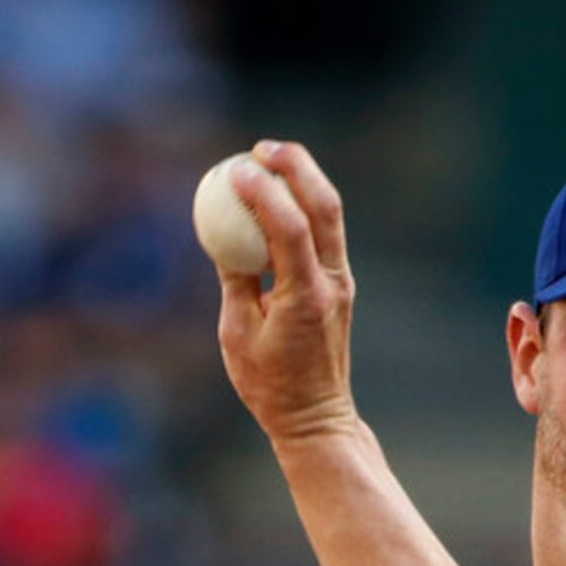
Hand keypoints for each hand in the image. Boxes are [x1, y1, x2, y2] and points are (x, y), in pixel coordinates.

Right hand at [215, 141, 362, 448]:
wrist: (316, 417)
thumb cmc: (269, 385)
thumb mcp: (237, 332)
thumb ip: (234, 278)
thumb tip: (224, 232)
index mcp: (306, 298)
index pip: (289, 228)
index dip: (262, 192)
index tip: (234, 170)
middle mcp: (332, 284)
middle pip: (324, 207)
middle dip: (296, 167)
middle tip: (261, 148)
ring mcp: (341, 283)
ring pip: (330, 214)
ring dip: (303, 179)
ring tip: (269, 157)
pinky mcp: (339, 284)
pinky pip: (324, 231)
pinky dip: (302, 204)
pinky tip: (278, 192)